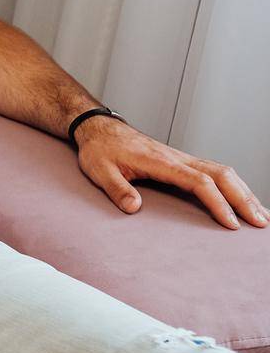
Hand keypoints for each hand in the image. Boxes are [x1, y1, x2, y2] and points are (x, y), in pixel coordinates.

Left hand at [76, 115, 267, 228]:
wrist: (99, 129)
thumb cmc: (100, 150)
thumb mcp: (100, 171)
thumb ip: (117, 189)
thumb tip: (133, 207)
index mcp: (161, 161)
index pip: (199, 182)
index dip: (217, 203)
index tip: (230, 223)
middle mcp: (177, 158)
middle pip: (221, 175)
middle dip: (243, 199)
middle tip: (261, 223)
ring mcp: (182, 158)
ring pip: (223, 172)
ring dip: (244, 192)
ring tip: (261, 214)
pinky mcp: (181, 161)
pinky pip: (215, 172)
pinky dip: (234, 185)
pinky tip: (242, 199)